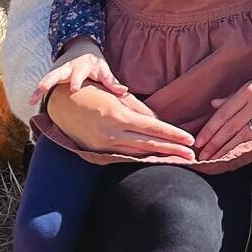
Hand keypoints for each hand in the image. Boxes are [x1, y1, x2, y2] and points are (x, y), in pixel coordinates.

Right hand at [32, 41, 128, 108]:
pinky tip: (32, 102)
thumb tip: (124, 91)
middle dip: (51, 80)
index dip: (76, 81)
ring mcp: (58, 70)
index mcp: (82, 66)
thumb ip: (112, 81)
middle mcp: (68, 68)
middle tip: (43, 88)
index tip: (73, 88)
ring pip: (48, 78)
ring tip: (33, 98)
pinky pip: (44, 83)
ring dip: (41, 87)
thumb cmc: (95, 63)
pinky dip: (38, 92)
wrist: (81, 48)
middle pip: (58, 73)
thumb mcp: (104, 69)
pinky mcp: (52, 74)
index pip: (79, 74)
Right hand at [45, 82, 196, 160]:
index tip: (190, 140)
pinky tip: (156, 159)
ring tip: (180, 159)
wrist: (59, 104)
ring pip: (138, 153)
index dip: (173, 135)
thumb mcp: (116, 96)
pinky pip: (125, 155)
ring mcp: (104, 145)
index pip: (153, 129)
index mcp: (118, 116)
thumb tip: (158, 121)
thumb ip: (138, 109)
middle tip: (193, 156)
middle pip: (149, 145)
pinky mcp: (98, 152)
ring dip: (160, 157)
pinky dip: (142, 157)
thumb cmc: (91, 92)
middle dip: (172, 151)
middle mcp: (112, 133)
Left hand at [194, 70, 251, 161]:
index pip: (224, 114)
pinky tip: (235, 160)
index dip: (209, 130)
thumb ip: (232, 97)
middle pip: (231, 128)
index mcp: (248, 92)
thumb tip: (212, 105)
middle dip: (214, 144)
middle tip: (202, 157)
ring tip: (214, 161)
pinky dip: (246, 153)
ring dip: (227, 151)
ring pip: (243, 138)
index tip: (199, 142)